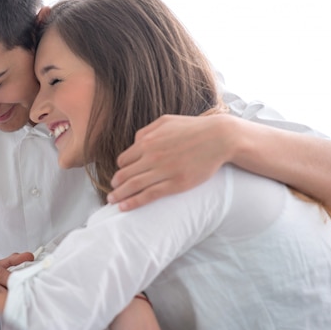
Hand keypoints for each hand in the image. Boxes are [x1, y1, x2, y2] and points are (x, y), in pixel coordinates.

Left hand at [108, 114, 234, 210]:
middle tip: (111, 191)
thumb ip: (146, 131)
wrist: (219, 137)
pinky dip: (134, 202)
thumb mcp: (165, 122)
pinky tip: (124, 207)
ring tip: (112, 201)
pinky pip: (149, 195)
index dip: (120, 169)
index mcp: (147, 141)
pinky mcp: (176, 183)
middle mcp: (152, 156)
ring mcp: (163, 171)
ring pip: (133, 186)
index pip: (124, 160)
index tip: (120, 176)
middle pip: (124, 174)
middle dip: (115, 185)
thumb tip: (134, 143)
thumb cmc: (193, 128)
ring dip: (119, 195)